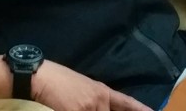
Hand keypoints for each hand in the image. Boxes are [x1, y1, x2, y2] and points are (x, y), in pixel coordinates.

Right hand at [33, 61, 151, 110]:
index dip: (140, 109)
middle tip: (91, 106)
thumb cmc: (61, 81)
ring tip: (79, 106)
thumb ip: (96, 101)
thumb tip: (103, 108)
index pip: (126, 102)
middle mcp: (100, 99)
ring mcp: (90, 107)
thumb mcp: (84, 88)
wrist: (45, 77)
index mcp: (102, 91)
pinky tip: (73, 109)